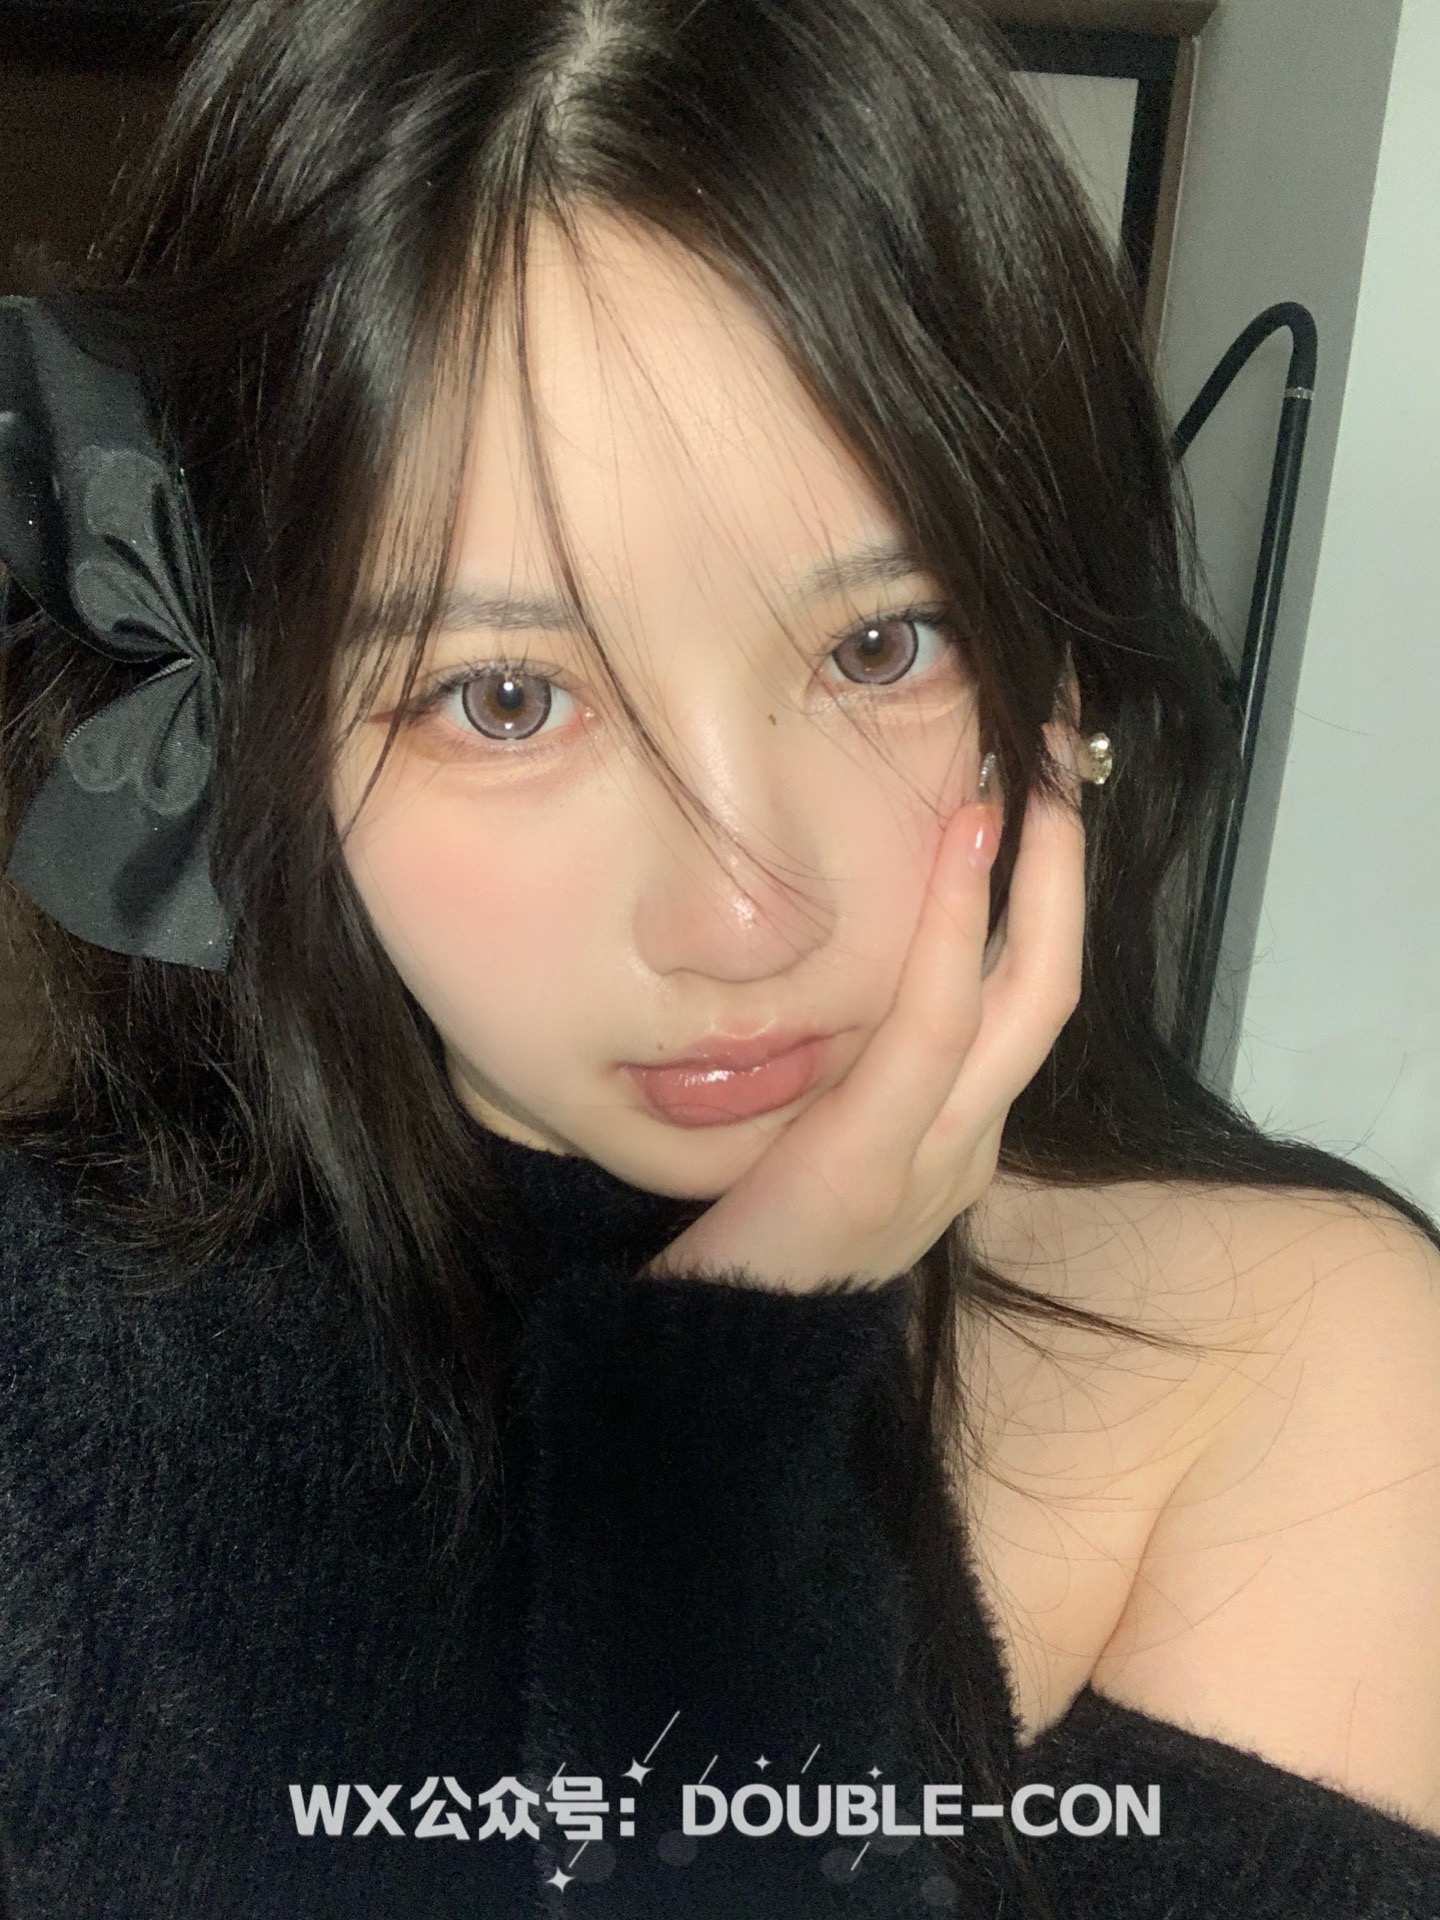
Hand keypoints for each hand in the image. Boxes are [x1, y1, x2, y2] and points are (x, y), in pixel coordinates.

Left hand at [643, 722, 1086, 1291]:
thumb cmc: (741, 1252)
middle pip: (1052, 983)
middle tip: (1056, 747)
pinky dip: (955, 926)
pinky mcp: (876, 1161)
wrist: (699, 1378)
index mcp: (954, 1137)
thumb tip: (827, 980)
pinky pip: (933, 1025)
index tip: (1028, 794)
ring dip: (1032, 871)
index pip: (1019, 997)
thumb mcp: (809, 1148)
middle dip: (1064, 863)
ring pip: (1023, 993)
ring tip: (1026, 766)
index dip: (1042, 893)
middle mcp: (969, 1142)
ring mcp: (939, 1158)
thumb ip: (842, 1081)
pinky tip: (960, 842)